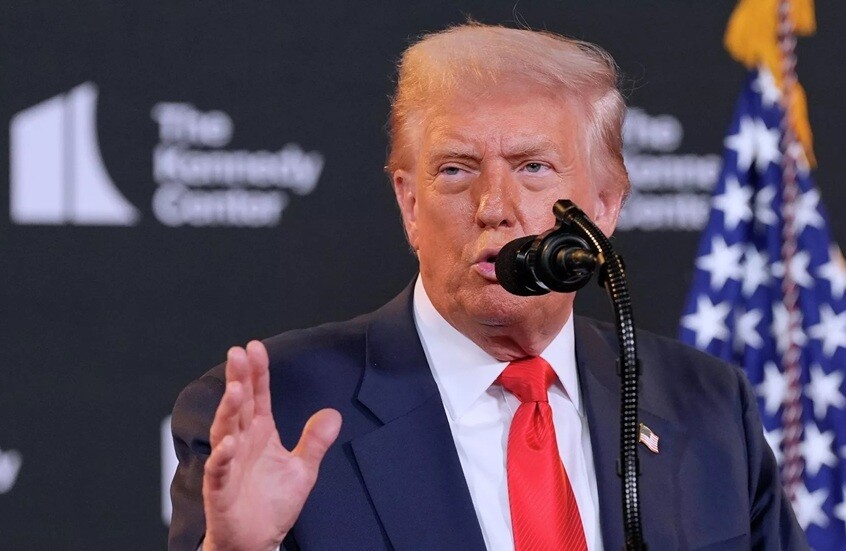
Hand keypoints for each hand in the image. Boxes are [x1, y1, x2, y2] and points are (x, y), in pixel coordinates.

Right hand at [202, 341, 341, 550]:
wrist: (257, 541)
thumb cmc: (273, 505)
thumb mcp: (303, 469)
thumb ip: (315, 440)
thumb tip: (333, 414)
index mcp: (260, 433)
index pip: (258, 396)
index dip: (257, 373)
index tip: (255, 348)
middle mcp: (242, 442)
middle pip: (240, 405)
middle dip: (239, 379)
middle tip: (238, 354)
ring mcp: (229, 464)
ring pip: (226, 431)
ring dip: (228, 410)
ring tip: (236, 390)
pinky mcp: (221, 488)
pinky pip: (220, 469)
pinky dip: (222, 456)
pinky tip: (229, 443)